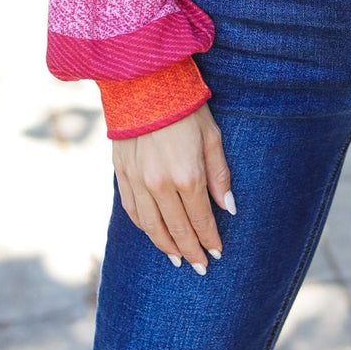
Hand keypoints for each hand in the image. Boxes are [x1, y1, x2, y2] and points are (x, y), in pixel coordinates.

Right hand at [112, 102, 234, 273]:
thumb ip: (219, 175)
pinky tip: (154, 234)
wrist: (144, 82)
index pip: (201, 219)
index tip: (217, 253)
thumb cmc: (185, 107)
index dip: (210, 239)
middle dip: (191, 250)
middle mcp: (159, 184)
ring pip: (152, 226)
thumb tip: (229, 208)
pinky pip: (132, 211)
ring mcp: (137, 181)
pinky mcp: (121, 173)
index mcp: (186, 175)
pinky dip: (144, 227)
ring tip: (178, 259)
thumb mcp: (212, 136)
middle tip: (201, 266)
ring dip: (166, 245)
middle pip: (177, 228)